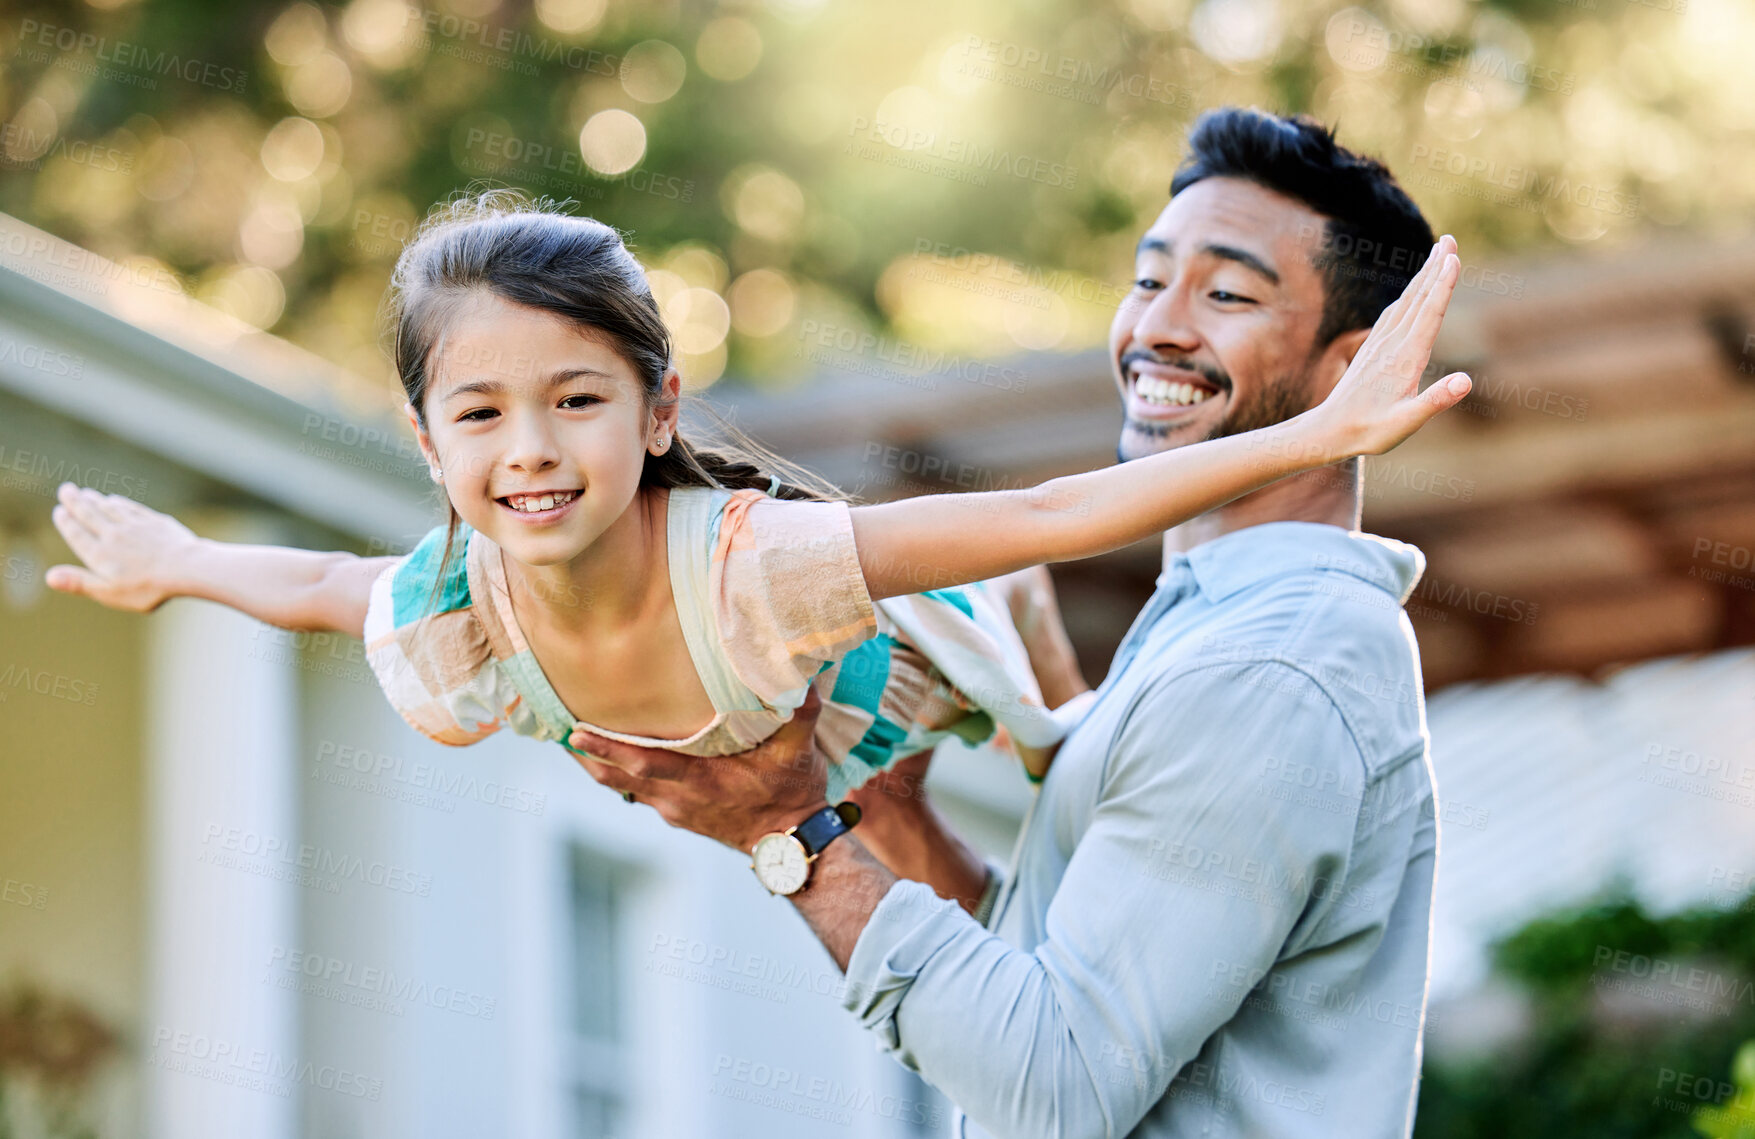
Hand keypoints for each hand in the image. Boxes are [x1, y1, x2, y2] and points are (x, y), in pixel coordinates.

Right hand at [45, 482, 198, 610]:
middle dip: (76, 502)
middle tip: (66, 489)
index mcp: (100, 554)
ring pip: (110, 509)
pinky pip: (132, 509)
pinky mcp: (155, 522)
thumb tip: (49, 577)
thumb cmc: (148, 586)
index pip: (77, 534)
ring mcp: (136, 526)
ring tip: (86, 493)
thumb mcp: (110, 592)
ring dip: (96, 500)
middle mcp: (114, 536)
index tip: (60, 510)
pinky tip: (116, 500)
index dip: (67, 522)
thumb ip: (80, 583)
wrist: (187, 567)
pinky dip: (120, 503)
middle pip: (91, 515)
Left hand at [567, 689, 831, 852]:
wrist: (791, 843)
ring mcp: (674, 809)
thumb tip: (800, 674)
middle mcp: (678, 798)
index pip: (645, 765)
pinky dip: (615, 772)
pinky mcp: (676, 813)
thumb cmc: (792, 794)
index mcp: (701, 782)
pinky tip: (607, 755)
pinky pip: (634, 791)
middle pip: (616, 779)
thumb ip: (800, 711)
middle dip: (583, 756)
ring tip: (568, 737)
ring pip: (620, 787)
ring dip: (594, 764)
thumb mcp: (800, 752)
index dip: (610, 750)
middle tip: (552, 726)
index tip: (576, 734)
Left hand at [1310, 234, 1472, 458]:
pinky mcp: (1372, 350)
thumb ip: (1435, 400)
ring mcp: (1380, 345)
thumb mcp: (1406, 422)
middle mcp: (1392, 344)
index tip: (1453, 257)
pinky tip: (1410, 294)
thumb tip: (1466, 381)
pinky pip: (1392, 315)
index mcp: (1406, 357)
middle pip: (1418, 299)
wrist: (1329, 431)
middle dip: (1435, 268)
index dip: (1443, 285)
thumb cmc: (1369, 431)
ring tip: (1437, 256)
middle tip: (1450, 240)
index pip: (1429, 314)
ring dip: (1423, 278)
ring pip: (1405, 303)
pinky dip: (1407, 297)